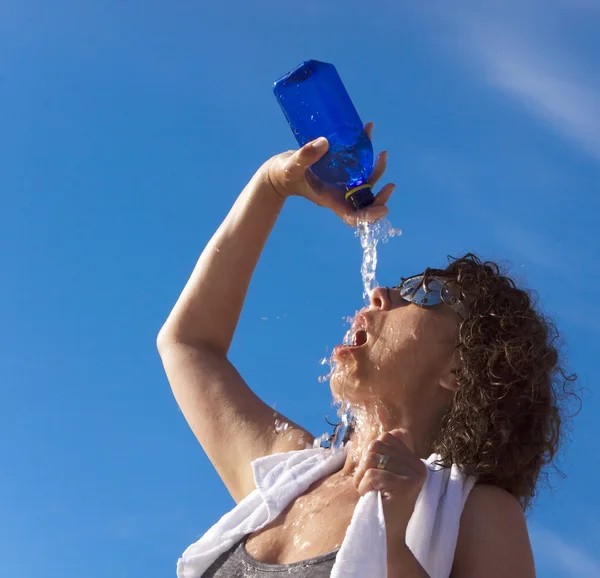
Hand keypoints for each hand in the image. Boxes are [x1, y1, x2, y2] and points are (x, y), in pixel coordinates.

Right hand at [258, 122, 395, 224]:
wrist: (280, 169)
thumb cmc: (284, 174)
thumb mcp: (292, 166)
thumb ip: (306, 156)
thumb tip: (324, 143)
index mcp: (331, 200)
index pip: (354, 216)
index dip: (370, 216)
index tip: (383, 209)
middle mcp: (340, 194)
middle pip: (366, 202)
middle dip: (381, 196)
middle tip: (390, 185)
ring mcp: (342, 182)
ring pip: (366, 182)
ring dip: (377, 171)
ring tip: (383, 154)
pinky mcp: (341, 170)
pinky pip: (358, 164)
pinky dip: (365, 150)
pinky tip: (366, 132)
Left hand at [353, 430, 426, 543]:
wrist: (388, 536)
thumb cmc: (383, 503)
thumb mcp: (387, 473)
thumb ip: (390, 453)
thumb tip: (396, 431)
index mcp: (415, 460)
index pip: (386, 437)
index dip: (372, 452)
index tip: (373, 472)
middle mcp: (419, 466)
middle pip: (377, 445)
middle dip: (364, 464)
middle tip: (365, 483)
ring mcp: (414, 476)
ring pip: (373, 458)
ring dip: (362, 476)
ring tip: (368, 490)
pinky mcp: (405, 486)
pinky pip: (373, 475)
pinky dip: (364, 485)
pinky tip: (371, 496)